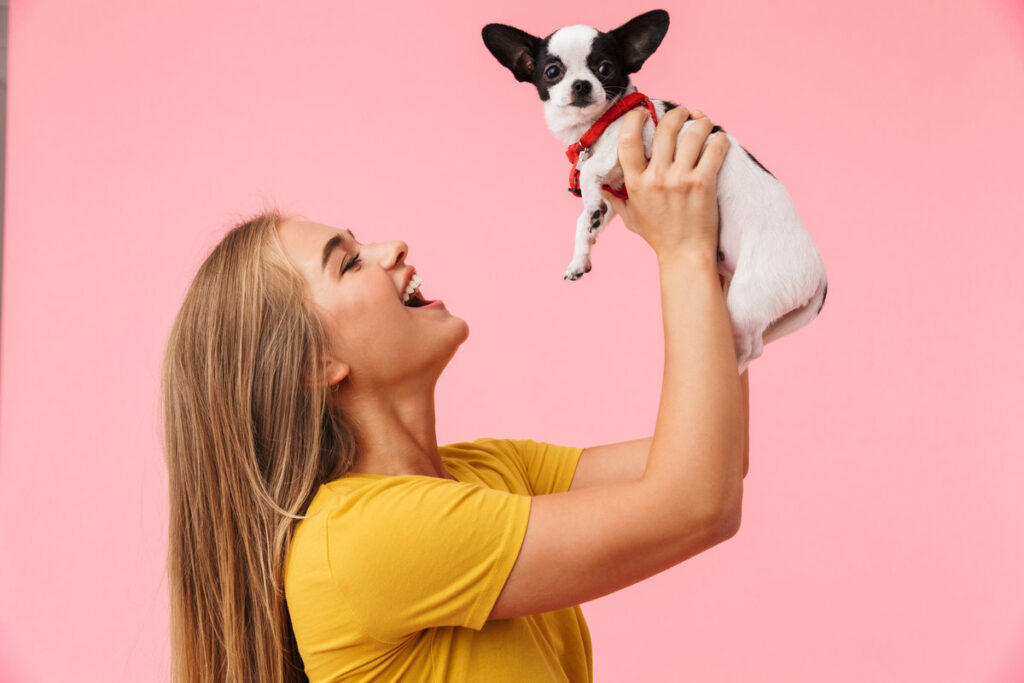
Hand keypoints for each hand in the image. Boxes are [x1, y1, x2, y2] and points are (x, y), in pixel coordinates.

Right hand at [601, 106, 730, 259]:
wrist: (685, 255)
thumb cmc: (659, 237)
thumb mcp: (630, 218)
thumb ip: (617, 199)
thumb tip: (601, 187)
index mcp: (635, 184)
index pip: (628, 140)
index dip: (635, 119)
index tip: (644, 113)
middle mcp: (656, 179)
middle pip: (665, 129)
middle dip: (676, 114)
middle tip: (683, 112)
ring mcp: (680, 180)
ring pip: (693, 134)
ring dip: (701, 122)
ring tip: (704, 122)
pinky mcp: (703, 184)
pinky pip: (714, 149)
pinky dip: (719, 140)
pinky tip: (719, 140)